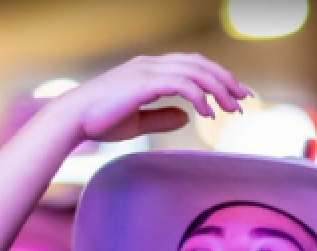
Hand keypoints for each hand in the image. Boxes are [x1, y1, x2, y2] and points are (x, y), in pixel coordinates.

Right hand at [56, 54, 249, 142]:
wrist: (72, 119)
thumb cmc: (98, 120)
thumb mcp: (137, 121)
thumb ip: (162, 117)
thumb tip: (187, 117)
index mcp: (149, 70)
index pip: (191, 65)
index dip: (216, 77)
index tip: (234, 94)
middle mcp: (151, 64)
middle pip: (199, 64)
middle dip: (225, 80)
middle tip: (244, 99)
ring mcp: (147, 70)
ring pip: (195, 71)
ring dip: (218, 89)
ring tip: (231, 109)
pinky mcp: (144, 82)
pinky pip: (182, 84)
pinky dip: (199, 97)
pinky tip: (207, 113)